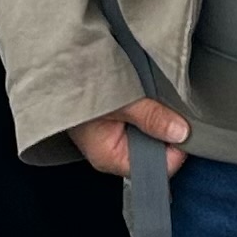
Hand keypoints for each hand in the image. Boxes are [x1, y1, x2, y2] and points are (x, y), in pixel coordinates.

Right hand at [70, 95, 190, 180]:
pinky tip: (143, 94)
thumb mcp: (118, 101)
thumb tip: (182, 132)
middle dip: (166, 130)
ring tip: (151, 95)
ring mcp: (113, 139)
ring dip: (156, 118)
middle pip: (156, 151)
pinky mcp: (114, 124)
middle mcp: (113, 153)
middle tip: (168, 104)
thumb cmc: (76, 86)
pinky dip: (146, 111)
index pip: (158, 167)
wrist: (52, 69)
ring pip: (149, 136)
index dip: (176, 147)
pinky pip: (140, 124)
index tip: (184, 124)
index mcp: (111, 157)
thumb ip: (150, 117)